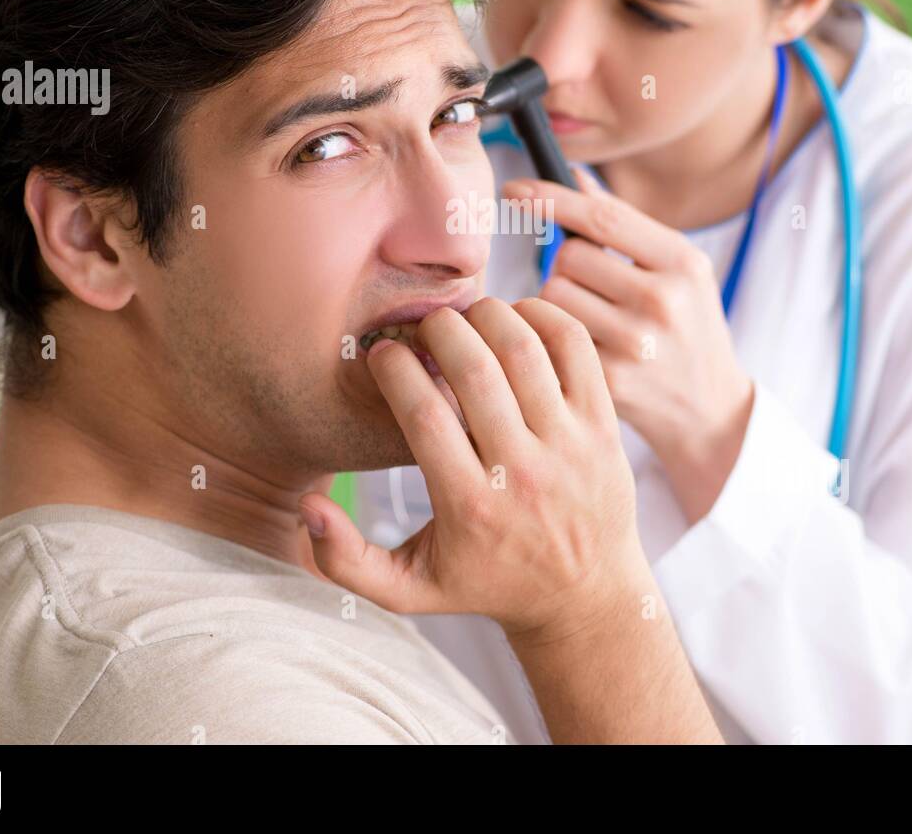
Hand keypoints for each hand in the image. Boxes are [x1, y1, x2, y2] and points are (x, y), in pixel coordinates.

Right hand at [299, 297, 646, 638]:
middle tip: (425, 328)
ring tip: (466, 321)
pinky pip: (574, 346)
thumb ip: (346, 560)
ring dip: (486, 316)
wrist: (585, 595)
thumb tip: (308, 508)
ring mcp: (569, 445)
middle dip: (438, 329)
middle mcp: (521, 472)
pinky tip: (514, 320)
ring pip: (523, 348)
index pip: (423, 413)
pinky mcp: (603, 424)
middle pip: (475, 368)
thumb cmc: (489, 583)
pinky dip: (541, 316)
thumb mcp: (411, 589)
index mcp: (469, 506)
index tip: (382, 354)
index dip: (394, 367)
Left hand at [503, 169, 753, 523]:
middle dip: (565, 268)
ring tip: (589, 322)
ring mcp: (637, 344)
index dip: (550, 198)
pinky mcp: (610, 381)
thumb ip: (625, 225)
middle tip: (590, 290)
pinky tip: (579, 353)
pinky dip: (551, 340)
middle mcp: (664, 300)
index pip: (602, 217)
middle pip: (568, 258)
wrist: (710, 410)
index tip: (512, 191)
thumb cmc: (686, 328)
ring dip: (555, 304)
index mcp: (682, 263)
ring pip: (552, 297)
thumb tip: (574, 175)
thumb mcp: (676, 272)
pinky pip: (549, 339)